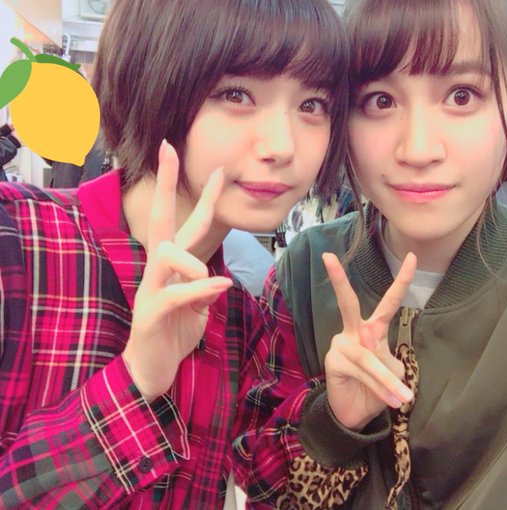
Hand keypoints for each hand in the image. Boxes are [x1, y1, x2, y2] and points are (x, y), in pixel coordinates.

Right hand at [122, 140, 231, 400]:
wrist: (150, 371)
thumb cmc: (172, 335)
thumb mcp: (196, 309)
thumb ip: (204, 289)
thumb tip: (216, 279)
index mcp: (172, 268)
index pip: (188, 225)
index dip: (204, 199)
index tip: (219, 169)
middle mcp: (158, 271)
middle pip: (161, 220)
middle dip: (167, 185)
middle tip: (169, 150)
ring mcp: (150, 291)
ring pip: (165, 256)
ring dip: (191, 260)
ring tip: (212, 276)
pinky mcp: (150, 315)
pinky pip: (175, 296)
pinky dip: (199, 290)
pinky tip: (219, 287)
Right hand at [323, 252, 416, 430]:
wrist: (357, 414)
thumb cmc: (376, 388)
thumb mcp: (391, 373)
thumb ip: (387, 361)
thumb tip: (377, 351)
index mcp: (372, 329)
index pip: (389, 302)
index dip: (402, 280)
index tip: (413, 257)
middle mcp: (354, 331)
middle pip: (346, 302)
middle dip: (337, 280)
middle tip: (328, 257)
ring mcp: (340, 344)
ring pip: (369, 357)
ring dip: (388, 380)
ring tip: (404, 397)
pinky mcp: (333, 361)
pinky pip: (362, 372)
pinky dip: (379, 387)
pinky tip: (390, 400)